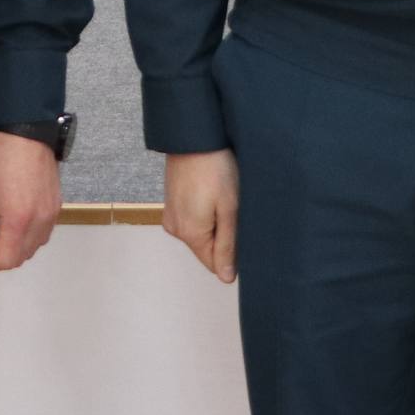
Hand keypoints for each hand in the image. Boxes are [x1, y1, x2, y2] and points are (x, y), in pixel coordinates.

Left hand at [0, 132, 60, 271]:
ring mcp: (51, 214)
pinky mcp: (55, 206)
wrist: (27, 130)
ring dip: (12, 247)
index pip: (4, 259)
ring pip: (32, 247)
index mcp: (18, 219)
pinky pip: (41, 233)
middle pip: (19, 257)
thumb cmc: (2, 155)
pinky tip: (10, 220)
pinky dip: (25, 236)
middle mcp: (39, 221)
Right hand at [162, 149, 238, 282]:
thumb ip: (228, 246)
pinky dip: (205, 211)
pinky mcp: (172, 203)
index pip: (215, 264)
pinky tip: (212, 192)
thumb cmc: (216, 168)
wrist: (194, 136)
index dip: (234, 252)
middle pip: (207, 248)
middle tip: (234, 207)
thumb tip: (226, 278)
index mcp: (190, 234)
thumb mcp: (230, 209)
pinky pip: (192, 219)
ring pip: (201, 233)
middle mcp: (175, 229)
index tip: (243, 228)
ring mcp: (171, 215)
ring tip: (223, 196)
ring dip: (215, 222)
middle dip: (224, 234)